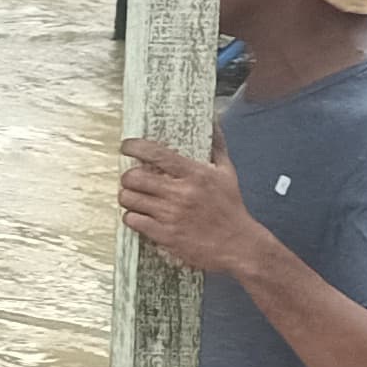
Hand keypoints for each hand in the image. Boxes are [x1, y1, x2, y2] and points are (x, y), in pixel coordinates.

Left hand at [117, 135, 272, 277]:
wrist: (239, 245)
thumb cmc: (231, 209)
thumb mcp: (227, 174)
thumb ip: (217, 146)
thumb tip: (213, 121)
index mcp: (195, 174)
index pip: (156, 154)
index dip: (134, 147)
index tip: (127, 146)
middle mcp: (181, 193)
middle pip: (134, 177)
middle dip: (128, 177)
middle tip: (131, 179)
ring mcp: (171, 215)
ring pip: (129, 199)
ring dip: (127, 197)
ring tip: (134, 197)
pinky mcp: (165, 235)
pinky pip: (133, 221)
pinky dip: (132, 217)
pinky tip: (140, 216)